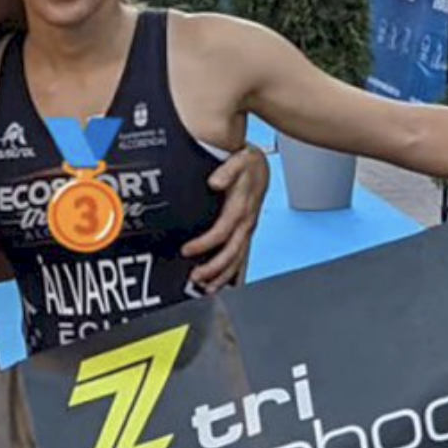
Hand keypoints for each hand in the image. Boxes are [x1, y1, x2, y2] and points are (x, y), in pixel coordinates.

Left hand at [183, 144, 268, 290]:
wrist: (260, 165)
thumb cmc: (247, 163)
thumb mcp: (239, 160)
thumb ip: (227, 170)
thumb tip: (215, 181)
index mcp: (242, 208)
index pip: (222, 232)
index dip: (204, 244)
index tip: (187, 250)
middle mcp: (246, 223)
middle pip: (232, 253)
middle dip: (214, 268)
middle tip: (195, 277)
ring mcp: (247, 230)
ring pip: (238, 259)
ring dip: (223, 275)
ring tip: (207, 288)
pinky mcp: (246, 232)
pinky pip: (241, 256)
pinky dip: (232, 272)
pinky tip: (223, 281)